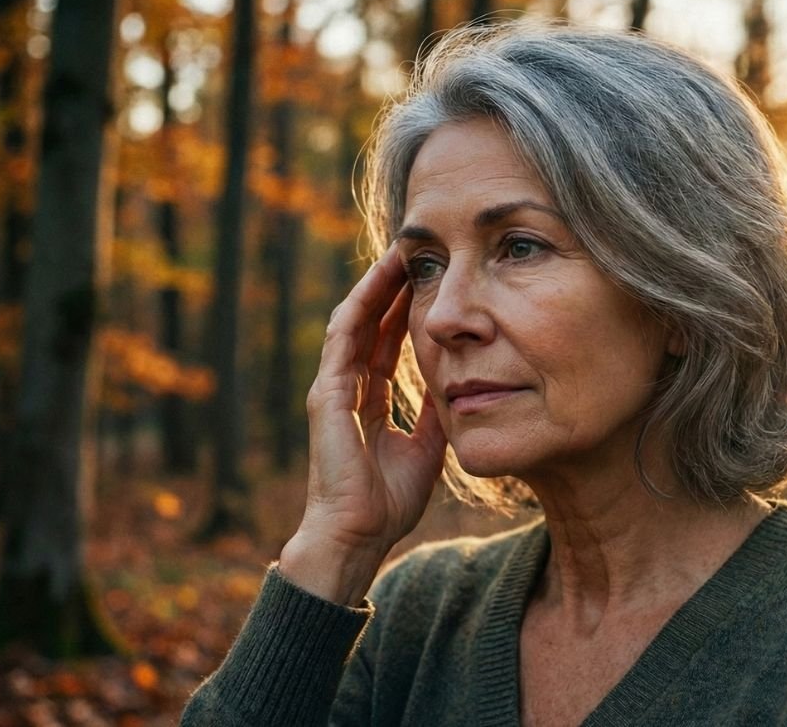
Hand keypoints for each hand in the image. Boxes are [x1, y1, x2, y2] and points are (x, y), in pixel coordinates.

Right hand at [280, 246, 446, 603]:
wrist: (358, 535)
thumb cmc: (388, 502)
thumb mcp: (427, 446)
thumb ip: (436, 412)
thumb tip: (460, 382)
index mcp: (368, 400)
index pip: (386, 343)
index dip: (405, 311)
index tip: (429, 281)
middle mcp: (347, 387)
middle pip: (370, 323)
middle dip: (392, 287)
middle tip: (417, 251)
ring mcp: (332, 387)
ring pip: (354, 320)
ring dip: (376, 285)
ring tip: (400, 252)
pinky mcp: (326, 393)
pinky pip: (344, 337)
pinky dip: (361, 305)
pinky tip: (379, 280)